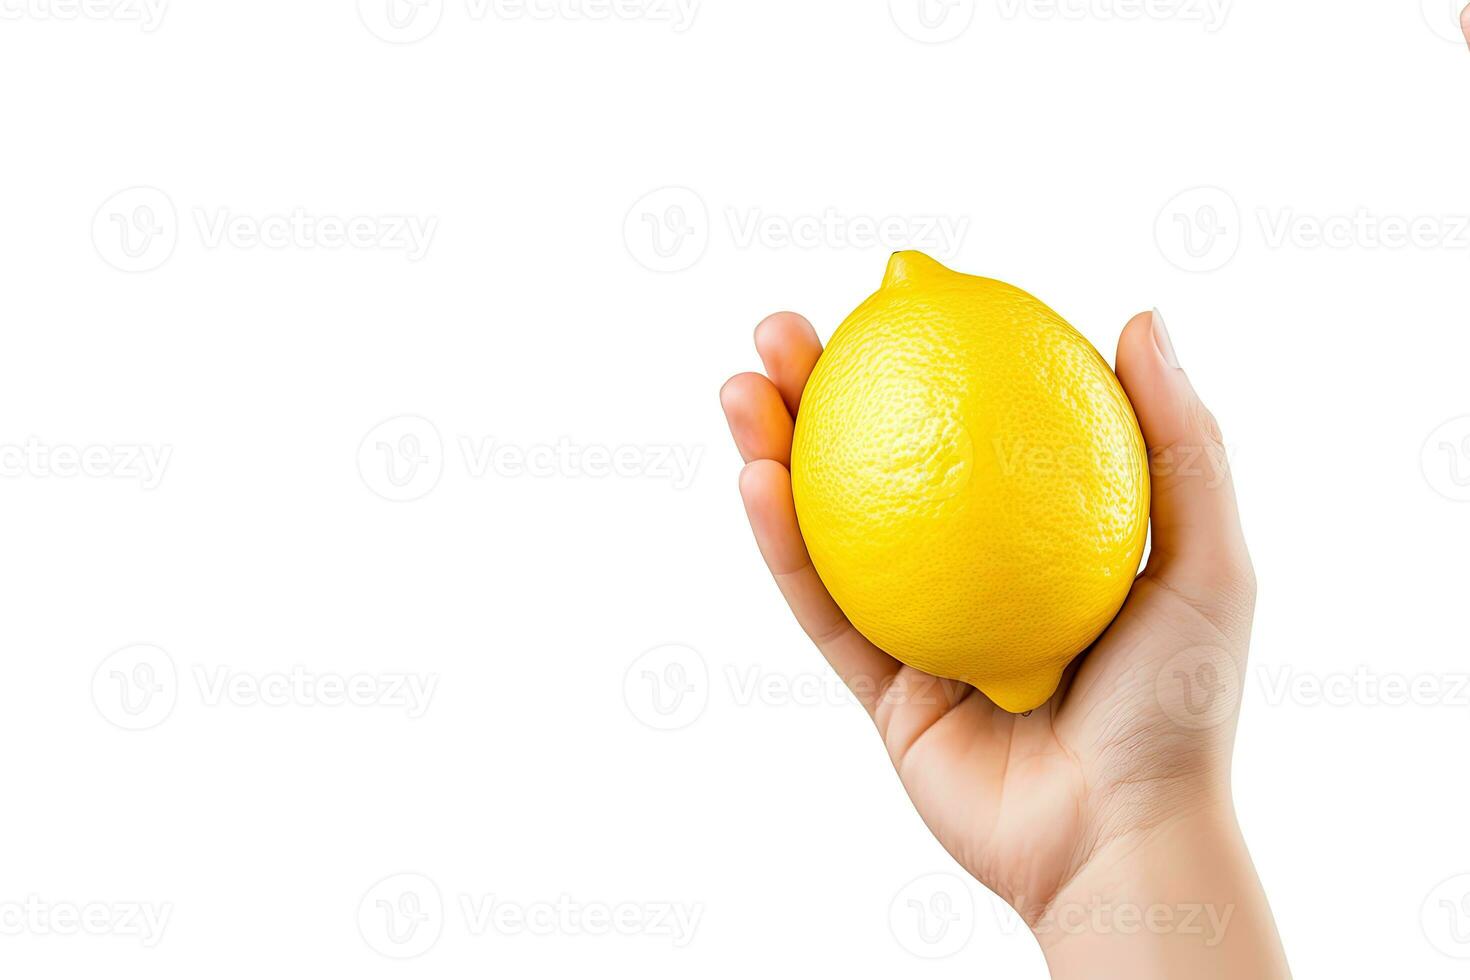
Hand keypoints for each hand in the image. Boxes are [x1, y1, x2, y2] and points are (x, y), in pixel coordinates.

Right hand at [722, 309, 1288, 976]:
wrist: (1124, 839)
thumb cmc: (1182, 703)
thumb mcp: (1210, 559)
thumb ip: (1181, 442)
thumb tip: (1139, 316)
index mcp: (1041, 534)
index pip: (972, 426)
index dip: (924, 360)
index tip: (889, 296)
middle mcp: (973, 570)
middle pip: (882, 462)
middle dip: (820, 390)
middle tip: (784, 331)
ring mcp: (919, 625)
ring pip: (830, 525)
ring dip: (774, 450)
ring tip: (743, 385)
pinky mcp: (878, 685)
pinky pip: (820, 605)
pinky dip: (782, 541)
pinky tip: (755, 476)